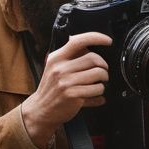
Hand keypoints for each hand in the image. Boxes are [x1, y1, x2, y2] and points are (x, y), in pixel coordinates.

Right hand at [21, 32, 111, 148]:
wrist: (41, 110)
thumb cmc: (51, 89)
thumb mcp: (55, 68)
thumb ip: (71, 58)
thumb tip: (92, 49)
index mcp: (56, 58)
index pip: (77, 41)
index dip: (96, 37)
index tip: (108, 40)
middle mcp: (60, 68)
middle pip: (93, 58)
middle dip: (104, 66)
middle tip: (103, 72)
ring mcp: (66, 81)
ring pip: (98, 73)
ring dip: (104, 79)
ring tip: (99, 84)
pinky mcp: (72, 94)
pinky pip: (97, 89)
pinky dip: (100, 92)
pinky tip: (96, 95)